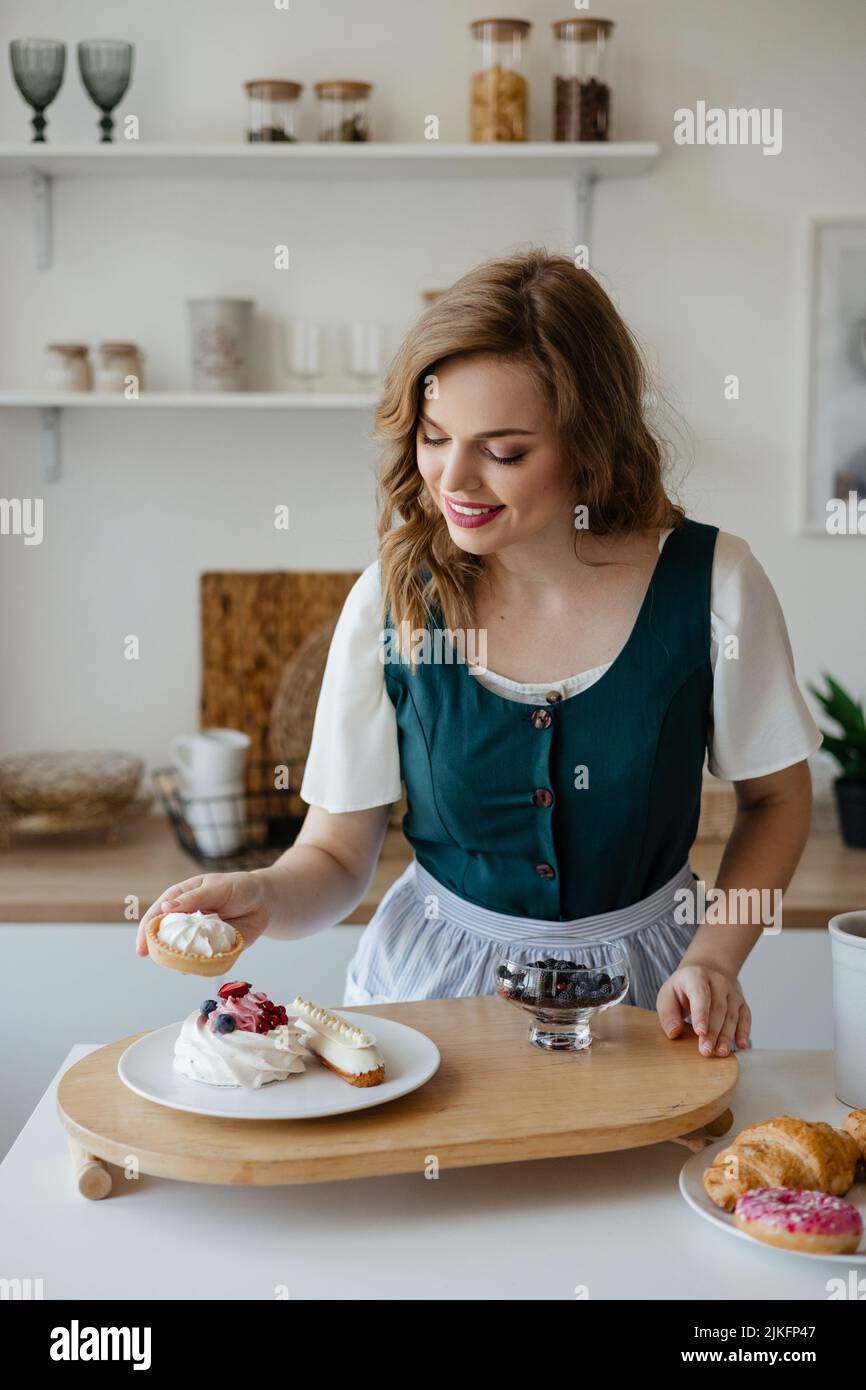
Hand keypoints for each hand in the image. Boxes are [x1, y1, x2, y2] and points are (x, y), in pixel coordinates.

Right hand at [135, 870, 273, 956]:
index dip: (147, 930)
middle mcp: (186, 919)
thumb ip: (195, 898)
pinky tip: (198, 970)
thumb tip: (167, 907)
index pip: (158, 913)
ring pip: (182, 952)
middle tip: (160, 961)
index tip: (142, 948)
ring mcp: (198, 935)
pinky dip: (199, 967)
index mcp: (182, 898)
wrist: (265, 902)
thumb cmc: (240, 888)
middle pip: (165, 936)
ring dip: (180, 961)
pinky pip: (202, 961)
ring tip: (182, 966)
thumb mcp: (218, 887)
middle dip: (160, 950)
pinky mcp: (213, 949)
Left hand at [656, 964, 750, 1056]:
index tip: (700, 1032)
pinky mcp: (741, 1002)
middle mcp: (717, 981)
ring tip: (720, 1052)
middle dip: (713, 1031)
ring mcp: (732, 991)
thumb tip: (674, 1032)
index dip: (701, 1013)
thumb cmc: (682, 989)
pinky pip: (745, 1017)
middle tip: (707, 1050)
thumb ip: (668, 1014)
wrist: (703, 974)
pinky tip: (741, 1044)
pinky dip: (744, 1031)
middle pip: (718, 1008)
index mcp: (696, 976)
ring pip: (732, 1014)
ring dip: (727, 1035)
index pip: (700, 994)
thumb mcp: (667, 996)